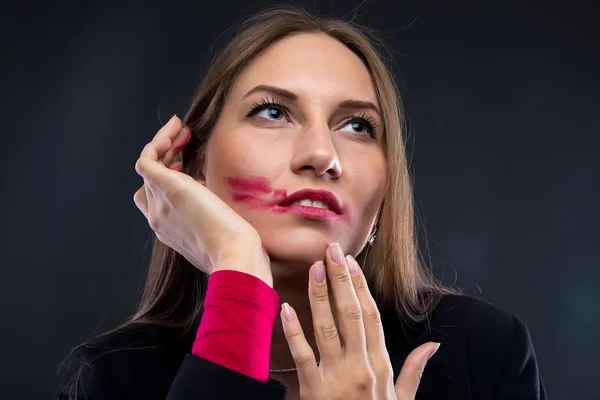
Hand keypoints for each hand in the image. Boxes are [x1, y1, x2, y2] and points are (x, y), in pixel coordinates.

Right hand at [133, 115, 271, 284]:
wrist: (235, 255)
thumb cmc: (237, 246)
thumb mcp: (219, 227)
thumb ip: (210, 211)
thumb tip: (214, 191)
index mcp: (170, 229)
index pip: (155, 198)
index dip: (166, 177)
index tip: (185, 162)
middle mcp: (158, 218)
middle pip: (148, 181)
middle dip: (164, 157)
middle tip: (185, 140)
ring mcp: (159, 205)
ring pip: (147, 166)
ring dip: (163, 144)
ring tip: (181, 130)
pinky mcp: (166, 189)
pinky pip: (147, 159)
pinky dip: (158, 142)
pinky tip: (176, 131)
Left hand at [281, 243, 439, 398]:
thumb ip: (414, 370)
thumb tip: (434, 345)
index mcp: (381, 365)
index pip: (371, 315)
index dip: (361, 287)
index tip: (351, 263)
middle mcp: (361, 367)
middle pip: (350, 313)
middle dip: (340, 280)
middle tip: (331, 251)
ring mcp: (336, 378)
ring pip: (326, 328)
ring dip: (319, 296)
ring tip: (313, 269)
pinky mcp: (314, 391)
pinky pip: (302, 356)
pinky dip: (293, 332)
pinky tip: (285, 309)